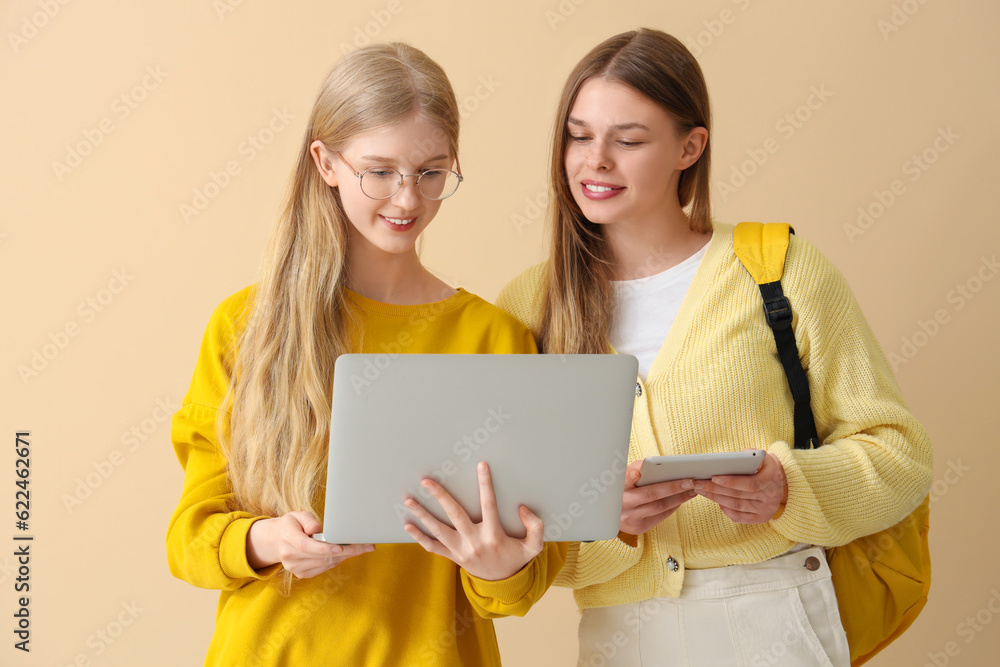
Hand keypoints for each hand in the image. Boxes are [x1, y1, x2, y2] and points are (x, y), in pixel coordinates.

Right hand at [246, 511, 374, 577]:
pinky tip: (346, 552)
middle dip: (347, 551)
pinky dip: (337, 560)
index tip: (343, 547)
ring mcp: (295, 568)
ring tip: (361, 547)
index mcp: (288, 539)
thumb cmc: (290, 525)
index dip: (326, 548)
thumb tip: (318, 528)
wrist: (275, 541)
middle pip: (322, 556)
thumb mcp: (296, 515)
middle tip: (366, 545)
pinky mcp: (302, 574)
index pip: (308, 546)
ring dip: (346, 556)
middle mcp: (290, 557)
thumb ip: (307, 520)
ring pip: (326, 563)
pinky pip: (325, 567)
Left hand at [403, 462, 543, 580]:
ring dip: (422, 515)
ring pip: (438, 531)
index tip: (482, 465)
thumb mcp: (533, 547)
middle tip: (426, 481)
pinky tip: (407, 525)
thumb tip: (523, 509)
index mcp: (493, 536)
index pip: (489, 505)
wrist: (502, 585)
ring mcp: (461, 551)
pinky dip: (419, 537)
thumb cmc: (516, 559)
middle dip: (440, 496)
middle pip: (454, 515)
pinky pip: (432, 547)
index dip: (486, 485)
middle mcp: (474, 542)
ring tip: (408, 500)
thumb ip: (535, 527)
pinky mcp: (453, 557)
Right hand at [620, 460, 696, 535]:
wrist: (612, 515)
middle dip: (672, 487)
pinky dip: (673, 506)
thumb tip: (658, 465)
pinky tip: (682, 498)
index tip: (637, 473)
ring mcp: (631, 518)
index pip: (623, 481)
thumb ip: (635, 469)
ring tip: (691, 489)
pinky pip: (661, 516)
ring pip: (660, 507)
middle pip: (650, 495)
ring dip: (679, 498)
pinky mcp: (639, 527)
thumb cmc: (622, 490)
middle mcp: (622, 504)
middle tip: (689, 481)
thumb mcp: (622, 477)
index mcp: (616, 488)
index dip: (630, 477)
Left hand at [692, 452, 787, 522]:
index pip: (750, 484)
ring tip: (701, 491)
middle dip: (715, 489)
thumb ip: (750, 455)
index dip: (731, 482)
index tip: (713, 477)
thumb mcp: (762, 457)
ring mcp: (766, 509)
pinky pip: (741, 517)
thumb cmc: (764, 466)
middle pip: (739, 495)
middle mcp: (771, 496)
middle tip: (698, 483)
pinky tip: (717, 502)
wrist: (780, 481)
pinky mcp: (762, 518)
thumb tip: (733, 459)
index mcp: (772, 479)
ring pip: (737, 506)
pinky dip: (727, 511)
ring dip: (716, 498)